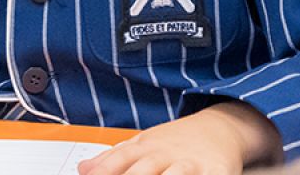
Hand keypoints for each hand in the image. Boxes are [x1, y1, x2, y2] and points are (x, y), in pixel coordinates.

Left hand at [76, 103, 280, 174]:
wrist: (218, 129)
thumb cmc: (173, 142)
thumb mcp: (141, 144)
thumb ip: (112, 158)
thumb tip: (82, 169)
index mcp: (142, 148)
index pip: (118, 160)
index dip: (104, 170)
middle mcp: (164, 155)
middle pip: (143, 170)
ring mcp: (188, 163)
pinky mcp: (215, 171)